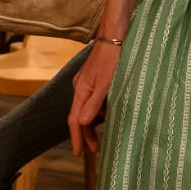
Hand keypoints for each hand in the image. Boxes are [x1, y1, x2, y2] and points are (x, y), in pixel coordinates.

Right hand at [68, 40, 120, 155]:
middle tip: (94, 150)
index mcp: (81, 90)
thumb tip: (83, 123)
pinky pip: (94, 98)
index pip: (75, 120)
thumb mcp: (106, 83)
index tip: (78, 153)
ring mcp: (87, 82)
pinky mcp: (95, 77)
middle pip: (80, 116)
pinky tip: (110, 112)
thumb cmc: (112, 58)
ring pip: (88, 107)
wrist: (115, 35)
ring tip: (104, 135)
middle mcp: (80, 87)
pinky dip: (100, 109)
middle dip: (86, 134)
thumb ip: (94, 103)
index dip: (77, 138)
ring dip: (94, 122)